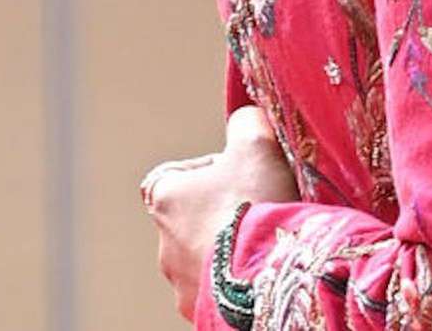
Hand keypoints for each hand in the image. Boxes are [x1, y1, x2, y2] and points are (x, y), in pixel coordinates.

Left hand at [141, 106, 300, 321]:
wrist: (266, 273)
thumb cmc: (254, 202)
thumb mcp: (256, 141)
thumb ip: (245, 122)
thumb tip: (244, 120)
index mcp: (167, 199)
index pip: (168, 177)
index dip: (201, 171)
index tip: (232, 171)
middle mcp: (164, 244)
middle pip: (190, 217)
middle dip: (220, 210)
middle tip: (257, 205)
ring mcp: (181, 284)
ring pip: (202, 255)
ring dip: (226, 246)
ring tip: (262, 240)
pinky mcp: (200, 312)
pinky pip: (216, 287)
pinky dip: (234, 277)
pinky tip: (262, 267)